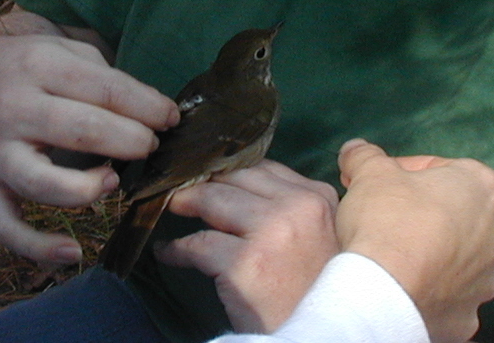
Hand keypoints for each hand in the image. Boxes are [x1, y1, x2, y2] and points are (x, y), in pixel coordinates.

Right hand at [0, 7, 179, 263]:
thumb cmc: (24, 67)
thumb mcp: (60, 49)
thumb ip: (103, 77)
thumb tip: (155, 113)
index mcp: (38, 67)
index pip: (105, 90)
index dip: (148, 107)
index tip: (170, 119)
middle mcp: (13, 110)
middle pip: (81, 131)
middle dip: (130, 141)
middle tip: (150, 146)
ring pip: (42, 184)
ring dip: (88, 190)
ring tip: (113, 182)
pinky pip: (8, 228)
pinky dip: (39, 248)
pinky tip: (73, 253)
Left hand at [158, 161, 340, 333]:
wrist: (324, 336)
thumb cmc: (315, 287)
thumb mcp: (318, 235)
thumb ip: (289, 206)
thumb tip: (235, 182)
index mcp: (318, 198)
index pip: (263, 167)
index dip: (230, 171)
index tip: (208, 177)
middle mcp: (298, 208)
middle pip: (235, 177)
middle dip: (203, 181)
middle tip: (180, 188)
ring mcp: (272, 233)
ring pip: (212, 200)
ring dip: (184, 202)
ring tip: (171, 208)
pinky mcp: (245, 264)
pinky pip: (197, 245)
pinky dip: (176, 249)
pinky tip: (169, 253)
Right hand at [336, 140, 493, 342]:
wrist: (385, 292)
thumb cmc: (386, 218)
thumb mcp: (369, 171)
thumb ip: (365, 155)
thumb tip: (355, 149)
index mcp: (483, 188)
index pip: (441, 169)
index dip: (404, 172)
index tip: (378, 183)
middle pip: (455, 214)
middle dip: (424, 212)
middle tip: (386, 216)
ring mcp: (488, 278)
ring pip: (456, 258)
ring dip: (432, 252)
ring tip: (393, 255)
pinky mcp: (470, 315)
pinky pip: (449, 296)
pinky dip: (430, 290)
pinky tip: (402, 286)